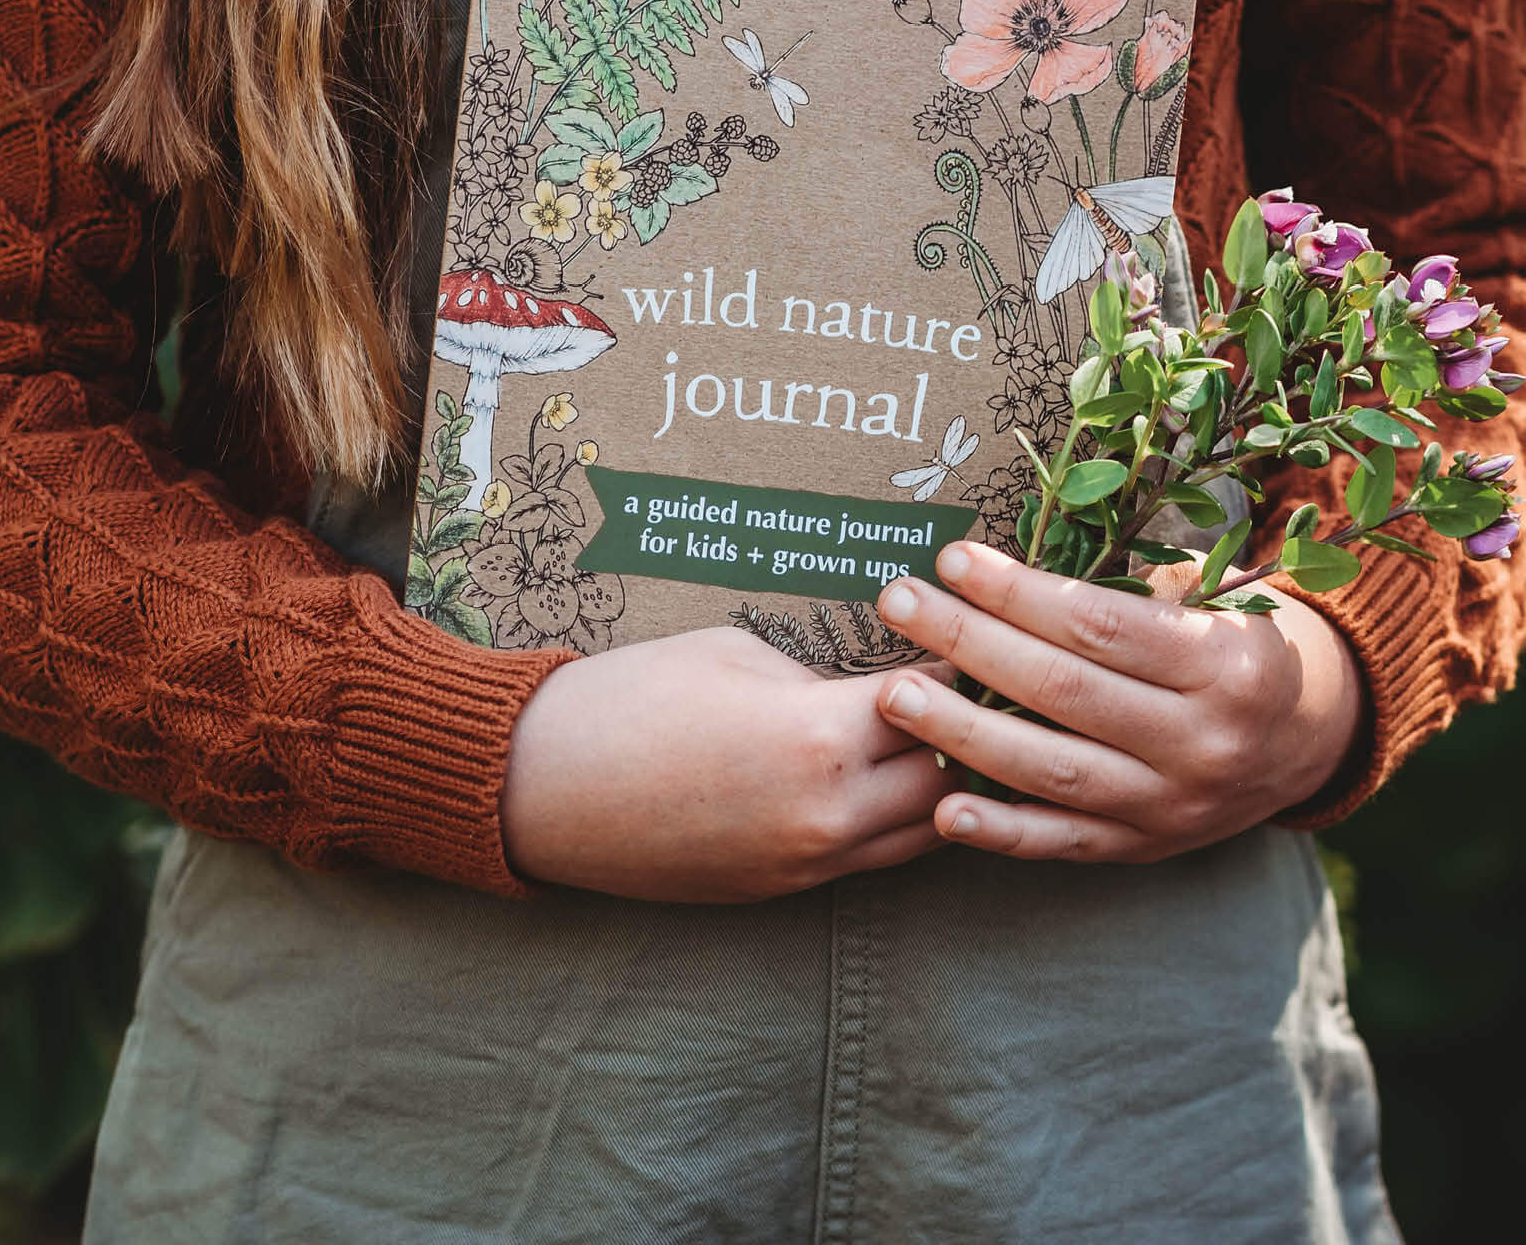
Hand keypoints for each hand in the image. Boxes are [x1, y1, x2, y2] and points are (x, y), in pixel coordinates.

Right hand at [501, 626, 954, 900]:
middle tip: (986, 684)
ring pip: (922, 834)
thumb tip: (877, 689)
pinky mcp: (777, 892)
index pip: (935, 700)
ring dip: (944, 786)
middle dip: (970, 728)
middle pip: (950, 777)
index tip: (981, 633)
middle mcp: (828, 816)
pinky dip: (895, 823)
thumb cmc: (633, 698)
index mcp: (820, 740)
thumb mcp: (740, 655)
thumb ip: (824, 679)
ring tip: (955, 736)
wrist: (539, 786)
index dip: (962, 661)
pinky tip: (895, 782)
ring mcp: (804, 865)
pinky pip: (869, 862)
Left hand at [870, 542, 1364, 861]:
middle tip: (899, 602)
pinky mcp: (1146, 848)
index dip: (1019, 593)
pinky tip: (941, 809)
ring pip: (1054, 771)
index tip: (953, 559)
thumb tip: (1015, 563)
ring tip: (895, 695)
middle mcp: (1203, 741)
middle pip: (1065, 691)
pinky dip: (1000, 832)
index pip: (1100, 626)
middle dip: (970, 642)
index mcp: (1226, 663)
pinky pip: (1064, 843)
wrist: (1309, 739)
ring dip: (963, 734)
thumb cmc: (1236, 642)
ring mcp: (1173, 804)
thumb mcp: (1214, 600)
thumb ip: (1129, 588)